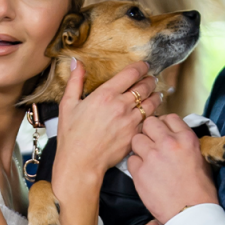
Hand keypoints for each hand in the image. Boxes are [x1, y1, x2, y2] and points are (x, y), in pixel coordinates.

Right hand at [56, 61, 161, 180]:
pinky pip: (149, 121)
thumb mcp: (68, 105)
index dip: (141, 67)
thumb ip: (75, 81)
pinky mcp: (135, 135)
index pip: (131, 73)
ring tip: (156, 94)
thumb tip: (75, 62)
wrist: (81, 162)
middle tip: (151, 79)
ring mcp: (130, 121)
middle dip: (150, 80)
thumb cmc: (72, 135)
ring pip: (152, 103)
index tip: (144, 66)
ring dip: (155, 96)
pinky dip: (153, 115)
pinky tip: (151, 114)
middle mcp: (121, 106)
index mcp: (106, 95)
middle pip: (145, 87)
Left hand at [127, 115, 218, 224]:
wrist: (190, 213)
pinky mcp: (140, 172)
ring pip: (136, 139)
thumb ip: (186, 144)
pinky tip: (145, 173)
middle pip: (149, 123)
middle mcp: (168, 144)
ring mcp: (152, 157)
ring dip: (140, 147)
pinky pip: (131, 160)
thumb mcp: (201, 160)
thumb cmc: (200, 190)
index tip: (163, 132)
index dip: (164, 124)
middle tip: (152, 143)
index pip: (169, 117)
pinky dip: (136, 165)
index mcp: (186, 139)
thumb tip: (176, 137)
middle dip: (149, 131)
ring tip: (147, 158)